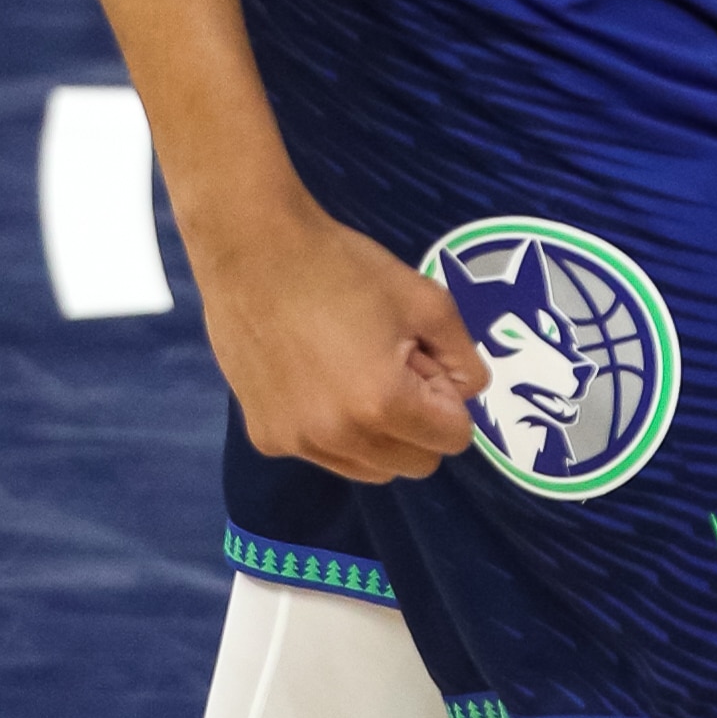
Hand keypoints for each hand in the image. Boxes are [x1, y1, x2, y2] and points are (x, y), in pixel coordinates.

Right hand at [191, 193, 488, 480]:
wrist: (250, 250)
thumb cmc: (341, 267)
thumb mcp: (425, 300)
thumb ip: (464, 356)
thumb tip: (466, 394)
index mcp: (384, 404)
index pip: (454, 439)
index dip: (447, 398)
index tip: (421, 360)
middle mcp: (340, 438)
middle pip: (415, 464)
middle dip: (417, 423)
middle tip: (389, 365)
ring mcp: (297, 443)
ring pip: (369, 468)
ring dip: (377, 435)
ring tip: (350, 372)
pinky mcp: (265, 437)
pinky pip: (323, 453)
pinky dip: (332, 430)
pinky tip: (312, 377)